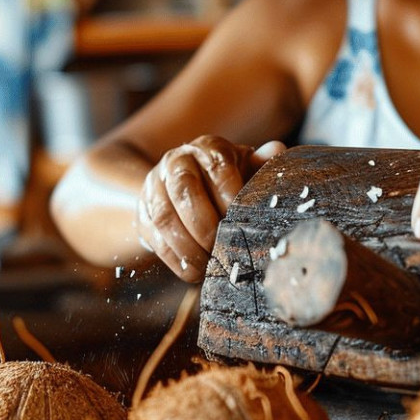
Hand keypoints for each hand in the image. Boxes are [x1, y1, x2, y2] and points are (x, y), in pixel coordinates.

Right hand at [137, 137, 285, 281]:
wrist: (181, 186)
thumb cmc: (225, 182)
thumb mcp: (245, 170)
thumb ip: (260, 164)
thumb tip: (277, 149)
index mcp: (207, 148)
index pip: (217, 166)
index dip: (230, 195)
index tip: (240, 220)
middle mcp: (177, 161)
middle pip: (184, 189)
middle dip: (204, 224)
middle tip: (221, 249)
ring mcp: (155, 186)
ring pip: (164, 215)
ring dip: (187, 246)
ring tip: (208, 266)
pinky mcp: (142, 211)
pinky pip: (153, 236)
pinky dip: (173, 258)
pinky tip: (192, 272)